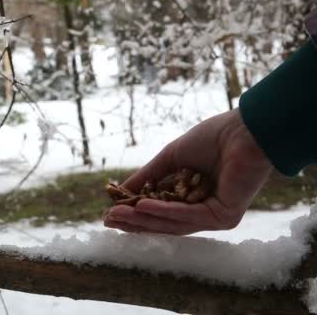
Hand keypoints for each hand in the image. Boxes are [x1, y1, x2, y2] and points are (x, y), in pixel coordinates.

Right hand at [103, 109, 272, 234]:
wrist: (244, 129)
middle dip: (135, 221)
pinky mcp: (225, 217)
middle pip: (164, 223)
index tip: (109, 213)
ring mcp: (215, 216)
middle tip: (108, 220)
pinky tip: (143, 206)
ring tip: (118, 214)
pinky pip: (189, 217)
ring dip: (143, 219)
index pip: (160, 212)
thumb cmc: (212, 138)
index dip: (134, 214)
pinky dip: (164, 212)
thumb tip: (122, 191)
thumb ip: (149, 176)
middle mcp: (204, 210)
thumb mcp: (170, 158)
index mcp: (193, 197)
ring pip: (173, 224)